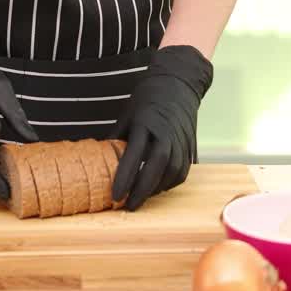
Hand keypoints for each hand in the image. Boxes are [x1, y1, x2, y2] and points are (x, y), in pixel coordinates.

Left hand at [110, 46, 212, 209]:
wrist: (179, 84)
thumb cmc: (147, 99)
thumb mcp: (126, 114)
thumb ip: (116, 138)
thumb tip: (98, 162)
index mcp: (145, 122)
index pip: (134, 155)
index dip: (124, 177)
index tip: (115, 196)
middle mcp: (166, 132)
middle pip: (156, 167)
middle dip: (142, 190)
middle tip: (129, 206)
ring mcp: (182, 139)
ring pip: (172, 172)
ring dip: (156, 189)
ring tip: (141, 197)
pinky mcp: (192, 146)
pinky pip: (183, 172)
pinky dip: (170, 183)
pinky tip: (158, 186)